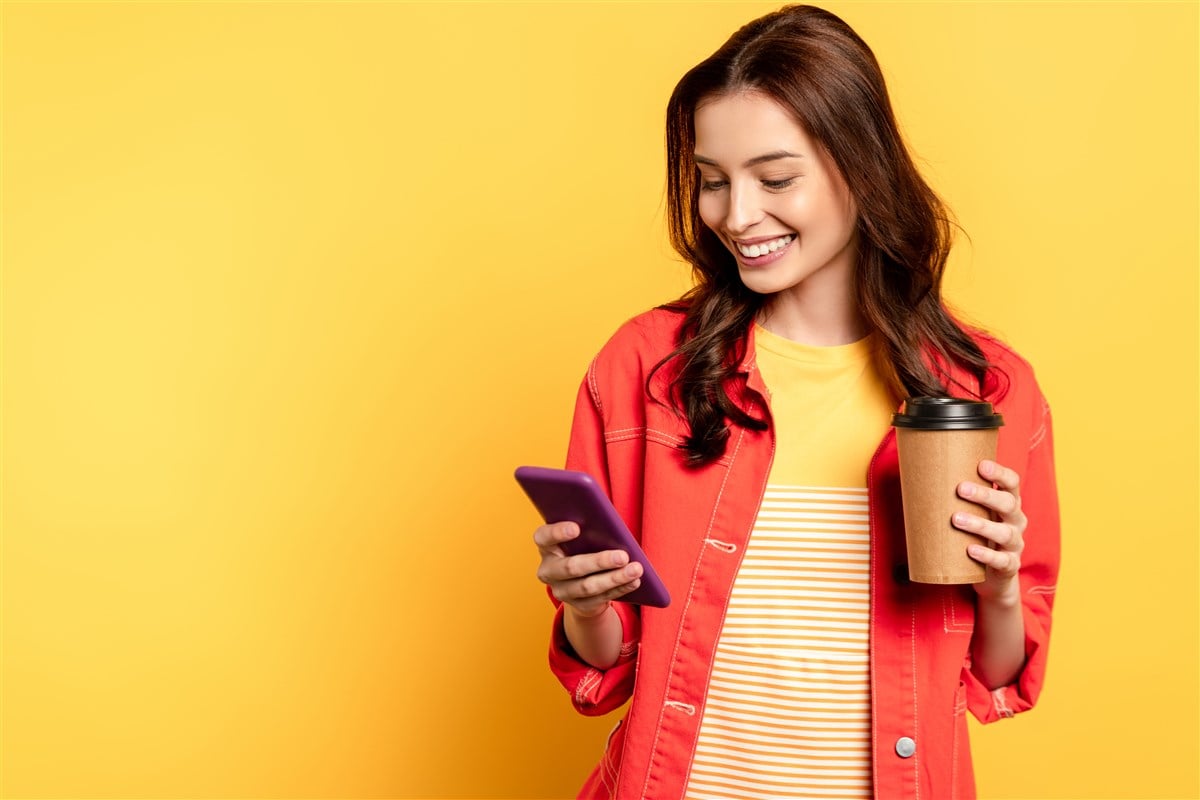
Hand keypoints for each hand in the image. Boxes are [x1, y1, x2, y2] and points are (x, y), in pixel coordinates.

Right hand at [534, 522, 642, 617]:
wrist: (581, 579)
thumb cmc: (584, 546)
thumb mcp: (582, 536)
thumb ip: (589, 529)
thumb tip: (611, 527)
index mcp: (546, 546)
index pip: (543, 537)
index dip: (557, 532)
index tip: (576, 528)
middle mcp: (548, 570)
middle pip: (571, 567)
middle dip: (599, 562)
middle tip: (623, 556)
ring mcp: (561, 590)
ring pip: (588, 587)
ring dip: (614, 578)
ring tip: (636, 570)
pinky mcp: (577, 605)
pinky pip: (600, 598)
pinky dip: (619, 589)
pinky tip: (634, 581)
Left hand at [953, 459, 1026, 603]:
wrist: (991, 576)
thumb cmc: (975, 535)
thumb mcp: (972, 514)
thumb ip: (956, 498)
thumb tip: (915, 476)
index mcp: (1008, 503)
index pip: (1012, 483)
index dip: (1000, 473)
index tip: (981, 465)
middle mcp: (1016, 521)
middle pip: (1008, 504)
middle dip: (985, 495)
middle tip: (961, 489)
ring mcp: (1014, 544)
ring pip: (1004, 532)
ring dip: (980, 524)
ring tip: (956, 519)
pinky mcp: (1010, 565)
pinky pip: (1002, 561)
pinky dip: (986, 555)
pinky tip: (970, 550)